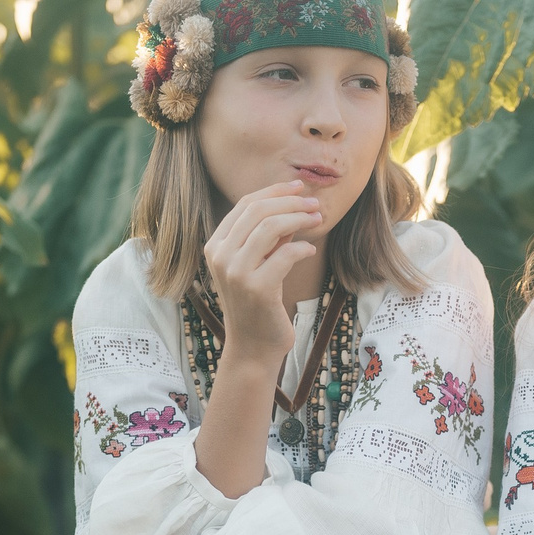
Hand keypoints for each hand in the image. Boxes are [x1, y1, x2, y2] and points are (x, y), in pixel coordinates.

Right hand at [203, 181, 322, 366]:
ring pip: (270, 227)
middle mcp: (220, 256)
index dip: (274, 191)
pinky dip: (302, 248)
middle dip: (290, 202)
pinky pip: (285, 255)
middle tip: (314, 204)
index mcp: (215, 245)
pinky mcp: (257, 288)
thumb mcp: (259, 264)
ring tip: (318, 220)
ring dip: (299, 218)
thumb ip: (269, 237)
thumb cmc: (258, 304)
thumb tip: (294, 204)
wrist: (253, 346)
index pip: (245, 205)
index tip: (298, 187)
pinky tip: (310, 250)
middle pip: (257, 211)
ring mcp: (236, 272)